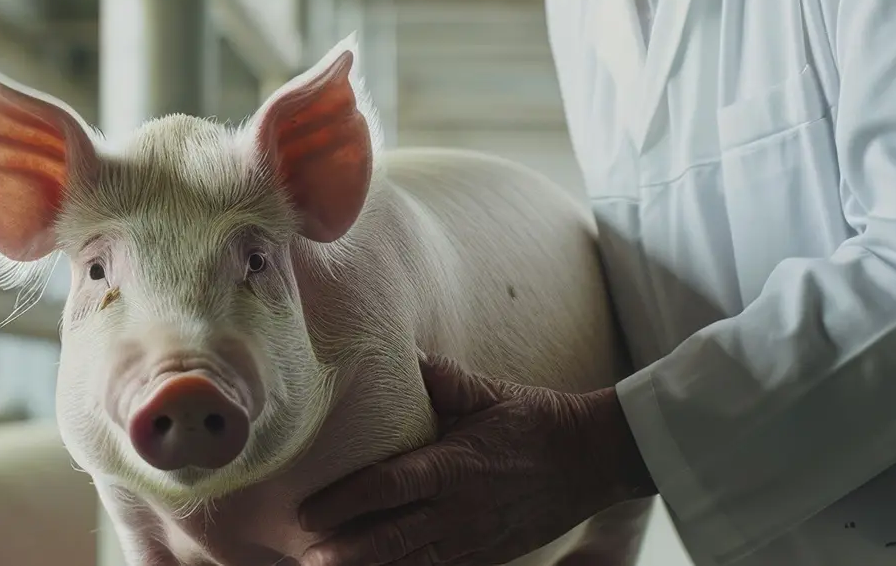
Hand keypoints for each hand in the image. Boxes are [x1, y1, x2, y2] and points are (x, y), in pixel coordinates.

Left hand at [297, 354, 653, 565]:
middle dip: (344, 549)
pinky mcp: (488, 556)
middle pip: (391, 536)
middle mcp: (460, 509)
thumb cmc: (536, 421)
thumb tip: (401, 351)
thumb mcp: (489, 392)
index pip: (388, 487)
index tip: (307, 511)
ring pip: (412, 562)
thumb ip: (442, 377)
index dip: (344, 502)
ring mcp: (475, 538)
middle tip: (303, 555)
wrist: (593, 459)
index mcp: (454, 464)